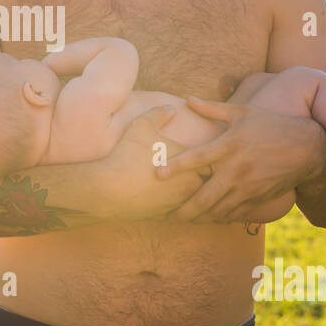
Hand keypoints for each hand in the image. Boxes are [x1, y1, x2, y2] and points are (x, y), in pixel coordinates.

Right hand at [98, 106, 202, 220]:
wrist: (109, 188)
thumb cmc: (127, 154)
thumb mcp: (142, 125)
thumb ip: (159, 113)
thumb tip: (171, 108)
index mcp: (192, 161)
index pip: (216, 161)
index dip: (213, 158)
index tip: (209, 155)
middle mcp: (192, 184)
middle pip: (213, 183)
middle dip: (211, 179)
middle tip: (212, 173)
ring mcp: (181, 203)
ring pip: (202, 201)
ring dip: (200, 196)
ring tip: (201, 191)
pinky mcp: (169, 217)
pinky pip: (186, 215)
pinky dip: (187, 210)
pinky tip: (183, 205)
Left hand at [156, 96, 322, 223]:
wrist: (307, 148)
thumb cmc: (271, 125)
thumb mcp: (243, 112)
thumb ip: (213, 108)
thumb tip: (188, 99)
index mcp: (231, 144)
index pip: (199, 158)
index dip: (177, 166)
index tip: (158, 173)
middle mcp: (238, 168)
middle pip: (205, 195)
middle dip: (183, 208)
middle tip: (165, 214)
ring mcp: (249, 187)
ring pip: (218, 210)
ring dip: (198, 217)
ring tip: (180, 219)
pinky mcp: (258, 198)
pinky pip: (234, 213)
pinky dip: (218, 217)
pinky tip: (206, 219)